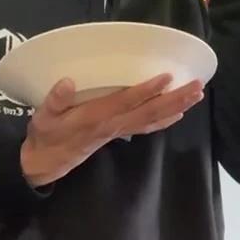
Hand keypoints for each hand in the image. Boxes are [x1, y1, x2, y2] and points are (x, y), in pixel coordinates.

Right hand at [20, 74, 203, 186]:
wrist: (46, 162)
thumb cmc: (45, 135)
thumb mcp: (42, 118)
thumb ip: (54, 100)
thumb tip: (67, 81)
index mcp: (96, 117)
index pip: (126, 102)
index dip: (147, 90)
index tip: (167, 77)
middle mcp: (113, 124)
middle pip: (150, 112)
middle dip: (175, 99)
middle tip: (197, 86)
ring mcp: (118, 130)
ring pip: (152, 119)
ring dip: (176, 107)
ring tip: (196, 95)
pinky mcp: (118, 133)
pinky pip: (147, 126)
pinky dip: (165, 120)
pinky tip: (179, 113)